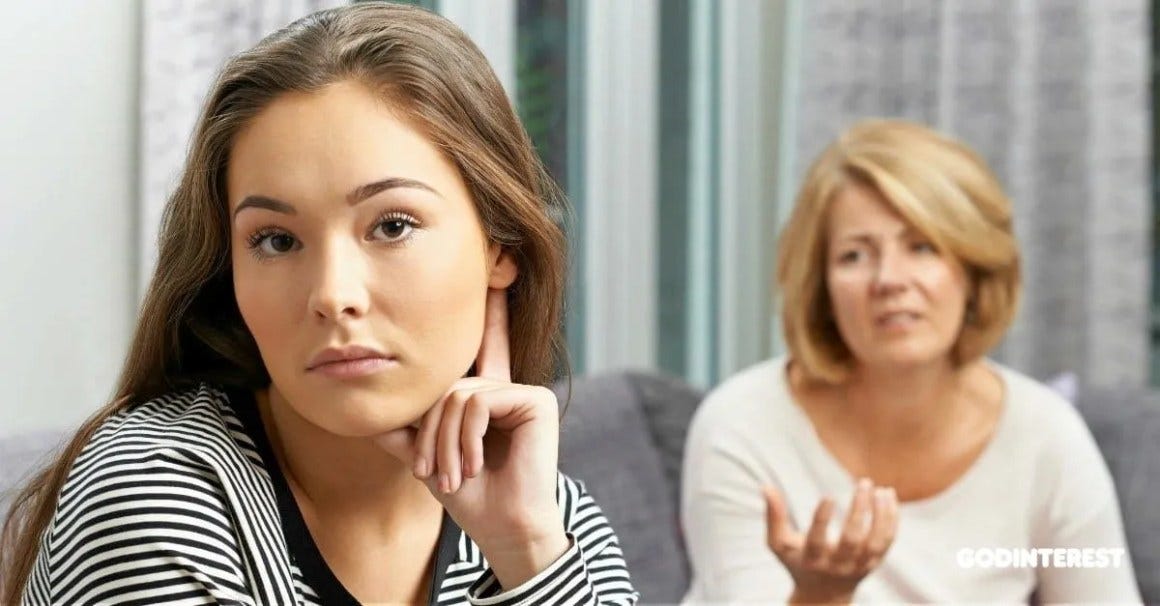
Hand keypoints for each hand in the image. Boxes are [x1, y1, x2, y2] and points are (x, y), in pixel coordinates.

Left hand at [376, 288, 568, 589]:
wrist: (501, 526)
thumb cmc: (470, 496)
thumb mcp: (426, 456)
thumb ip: (402, 429)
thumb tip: (365, 411)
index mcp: (486, 394)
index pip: (485, 342)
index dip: (492, 306)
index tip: (499, 266)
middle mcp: (506, 385)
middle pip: (446, 384)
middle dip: (431, 432)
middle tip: (432, 472)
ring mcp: (523, 390)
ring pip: (458, 395)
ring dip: (444, 442)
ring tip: (451, 474)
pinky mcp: (535, 399)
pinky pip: (479, 401)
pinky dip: (465, 436)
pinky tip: (473, 464)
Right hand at [765, 479, 898, 603]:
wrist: (823, 595)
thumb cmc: (798, 562)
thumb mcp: (779, 544)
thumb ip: (773, 517)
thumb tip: (766, 487)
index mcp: (812, 559)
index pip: (817, 541)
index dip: (822, 519)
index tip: (829, 496)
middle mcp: (838, 565)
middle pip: (853, 540)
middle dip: (860, 511)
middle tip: (863, 482)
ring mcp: (859, 566)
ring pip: (875, 542)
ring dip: (881, 515)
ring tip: (881, 489)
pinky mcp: (874, 563)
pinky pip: (887, 541)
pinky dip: (891, 519)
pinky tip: (888, 496)